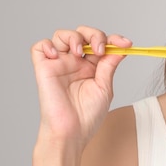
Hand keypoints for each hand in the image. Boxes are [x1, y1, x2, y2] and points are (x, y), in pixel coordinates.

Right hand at [31, 26, 131, 145]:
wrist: (73, 132)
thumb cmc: (87, 115)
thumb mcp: (105, 86)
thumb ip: (109, 65)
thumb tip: (121, 47)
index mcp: (91, 66)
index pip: (100, 42)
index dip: (113, 39)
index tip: (126, 43)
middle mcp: (75, 62)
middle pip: (82, 33)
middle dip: (94, 35)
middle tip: (100, 49)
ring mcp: (59, 64)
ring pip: (61, 35)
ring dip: (74, 37)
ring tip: (80, 53)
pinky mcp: (44, 69)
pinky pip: (39, 47)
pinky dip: (47, 45)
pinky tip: (57, 55)